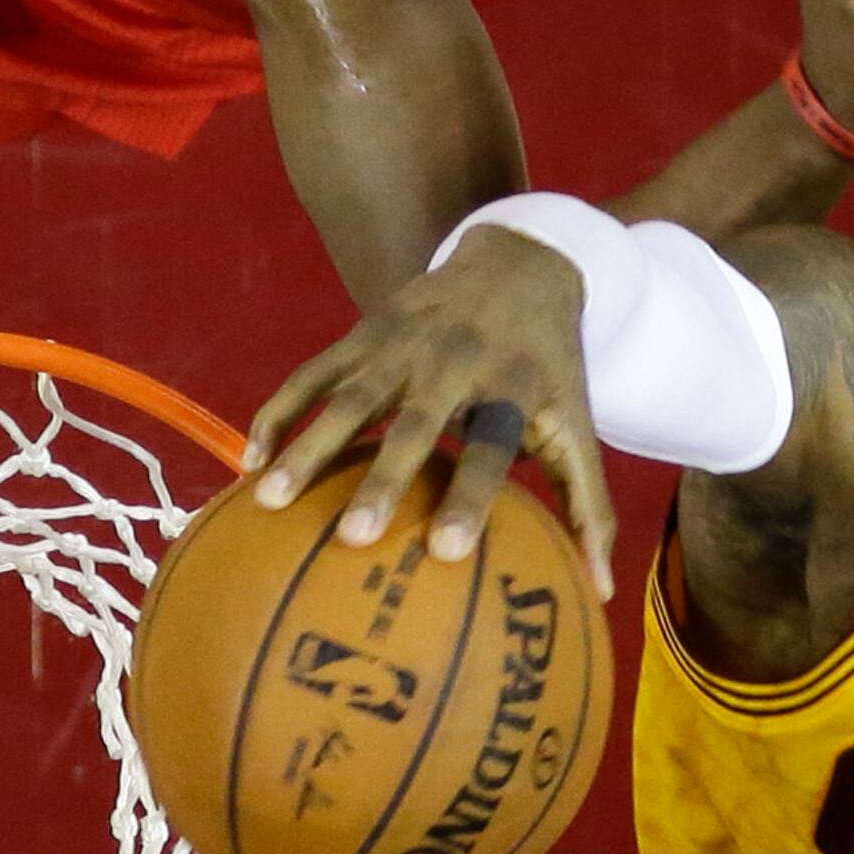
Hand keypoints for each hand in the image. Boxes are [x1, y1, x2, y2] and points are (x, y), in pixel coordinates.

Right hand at [241, 229, 616, 589]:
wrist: (522, 261)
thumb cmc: (549, 367)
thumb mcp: (577, 425)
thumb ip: (588, 506)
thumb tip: (603, 592)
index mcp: (515, 389)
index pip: (493, 449)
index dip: (471, 497)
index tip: (446, 553)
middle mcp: (458, 362)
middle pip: (416, 424)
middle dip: (383, 479)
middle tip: (353, 537)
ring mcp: (405, 343)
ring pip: (350, 396)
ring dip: (309, 445)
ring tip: (269, 498)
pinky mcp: (365, 330)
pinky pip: (314, 372)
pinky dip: (281, 411)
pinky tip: (249, 459)